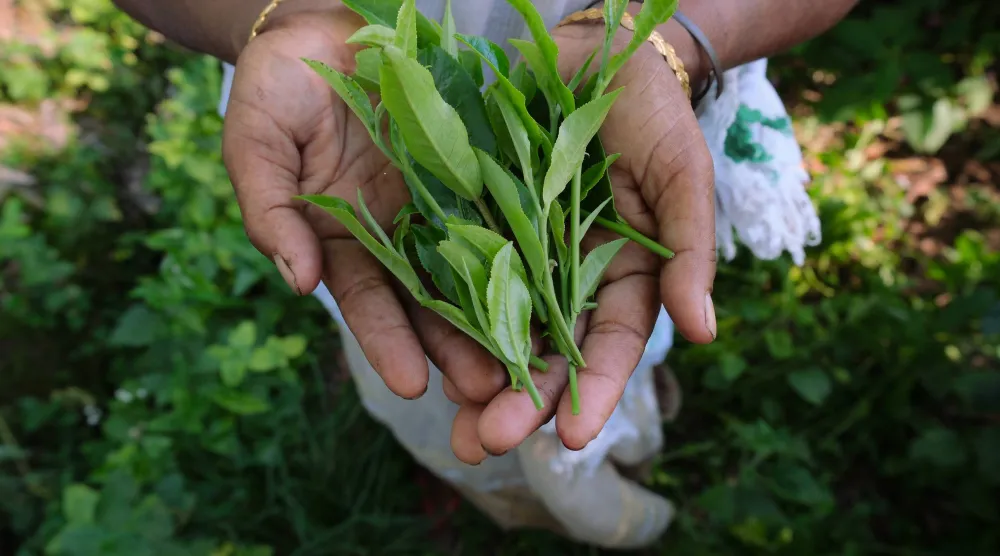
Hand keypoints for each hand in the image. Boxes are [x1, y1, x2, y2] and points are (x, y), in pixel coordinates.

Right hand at [222, 8, 508, 402]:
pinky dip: (528, 247)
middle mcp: (398, 231)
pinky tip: (554, 284)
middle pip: (432, 300)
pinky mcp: (477, 165)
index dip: (387, 342)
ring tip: (528, 361)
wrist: (323, 21)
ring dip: (501, 315)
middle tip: (489, 391)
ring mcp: (441, 200)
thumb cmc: (279, 83)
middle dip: (457, 348)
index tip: (412, 384)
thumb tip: (296, 283)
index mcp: (342, 238)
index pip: (367, 300)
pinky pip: (506, 208)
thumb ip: (270, 211)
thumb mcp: (258, 143)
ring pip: (476, 268)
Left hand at [447, 13, 717, 461]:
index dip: (594, 392)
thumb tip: (704, 334)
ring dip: (475, 377)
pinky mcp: (475, 222)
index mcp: (624, 275)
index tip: (571, 437)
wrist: (597, 51)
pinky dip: (441, 313)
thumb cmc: (652, 112)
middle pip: (546, 350)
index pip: (611, 345)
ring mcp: (518, 251)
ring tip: (451, 426)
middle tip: (485, 443)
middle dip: (519, 400)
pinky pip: (456, 272)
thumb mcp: (681, 174)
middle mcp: (567, 275)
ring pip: (496, 327)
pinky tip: (420, 352)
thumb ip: (690, 250)